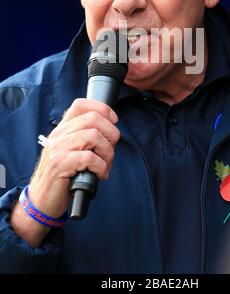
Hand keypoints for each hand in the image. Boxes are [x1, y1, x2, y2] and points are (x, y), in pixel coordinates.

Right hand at [10, 98, 119, 246]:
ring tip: (105, 165)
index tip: (113, 121)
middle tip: (111, 149)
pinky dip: (101, 167)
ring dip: (107, 153)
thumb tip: (112, 133)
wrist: (42, 199)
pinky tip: (100, 174)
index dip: (102, 109)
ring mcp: (58, 148)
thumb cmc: (63, 176)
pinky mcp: (60, 164)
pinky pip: (90, 157)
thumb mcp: (71, 151)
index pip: (81, 104)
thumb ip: (85, 138)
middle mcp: (59, 135)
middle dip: (111, 133)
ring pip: (94, 136)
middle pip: (93, 119)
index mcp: (62, 129)